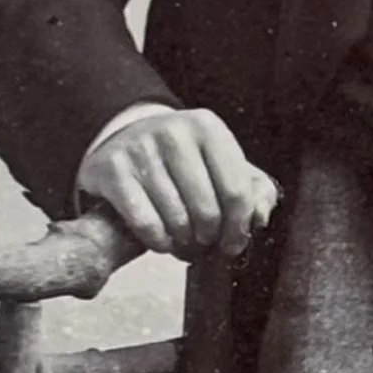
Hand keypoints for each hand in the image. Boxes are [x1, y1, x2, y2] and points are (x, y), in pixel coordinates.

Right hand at [77, 105, 279, 258]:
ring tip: (185, 242)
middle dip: (210, 238)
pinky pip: (146, 224)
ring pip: (177, 220)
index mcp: (208, 127)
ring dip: (184, 243)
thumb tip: (258, 218)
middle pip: (207, 210)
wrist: (125, 140)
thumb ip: (254, 190)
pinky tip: (162, 240)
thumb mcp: (223, 164)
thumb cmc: (184, 161)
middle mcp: (174, 132)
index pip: (237, 191)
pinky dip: (158, 241)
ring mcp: (140, 149)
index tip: (233, 244)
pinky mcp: (113, 169)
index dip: (239, 228)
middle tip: (205, 244)